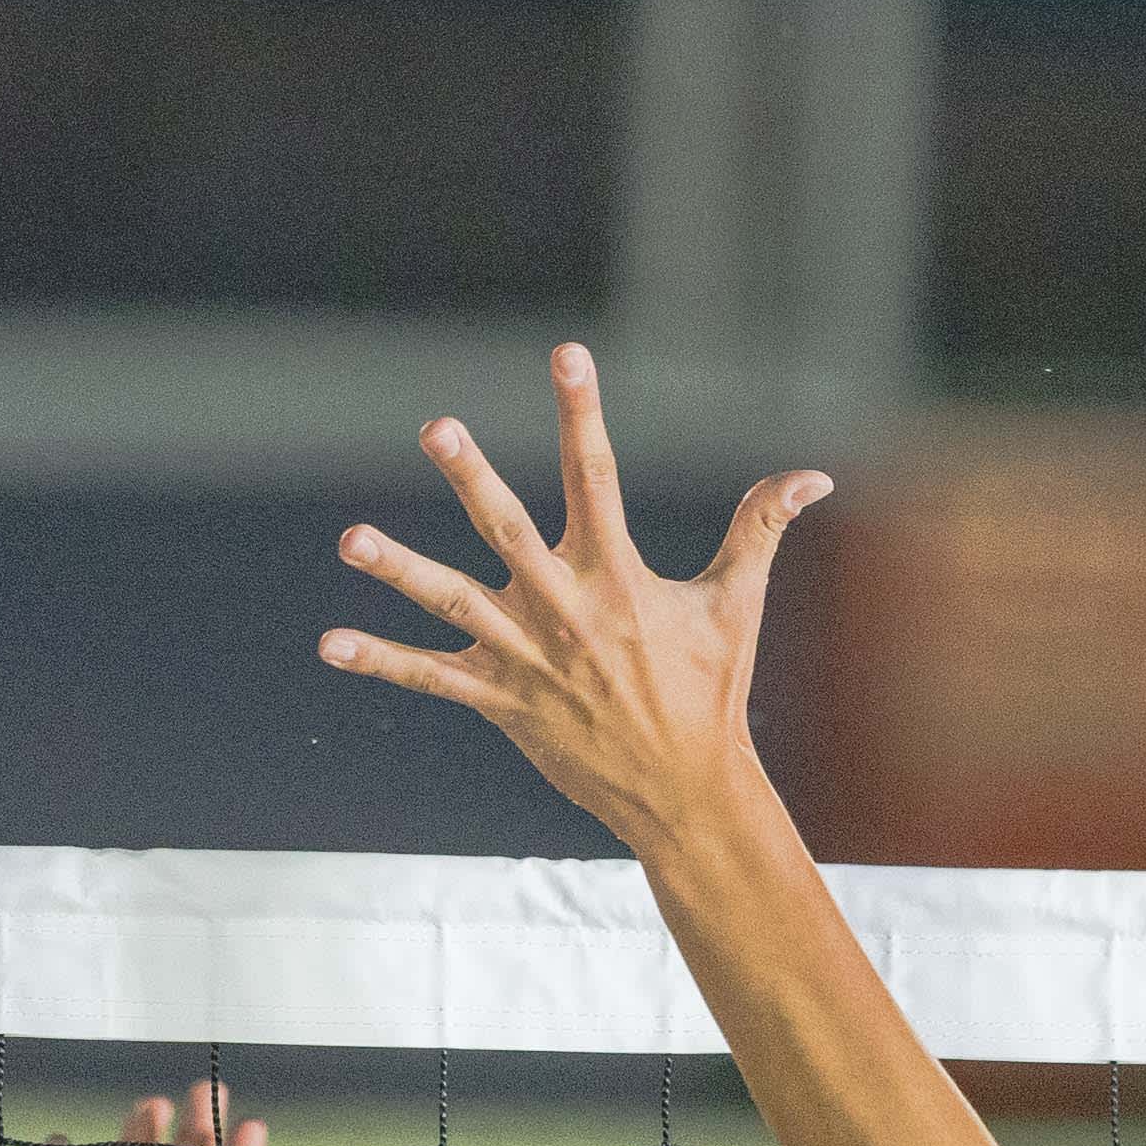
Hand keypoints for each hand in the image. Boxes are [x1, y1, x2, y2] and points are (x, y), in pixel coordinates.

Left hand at [319, 342, 831, 849]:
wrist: (682, 791)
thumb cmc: (710, 693)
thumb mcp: (737, 605)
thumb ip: (762, 529)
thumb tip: (814, 474)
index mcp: (619, 578)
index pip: (597, 475)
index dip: (581, 411)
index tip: (566, 354)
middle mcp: (565, 610)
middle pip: (508, 530)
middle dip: (472, 476)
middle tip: (435, 427)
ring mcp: (526, 657)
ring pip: (452, 603)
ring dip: (399, 571)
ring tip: (350, 539)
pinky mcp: (500, 702)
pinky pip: (430, 679)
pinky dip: (381, 661)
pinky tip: (331, 643)